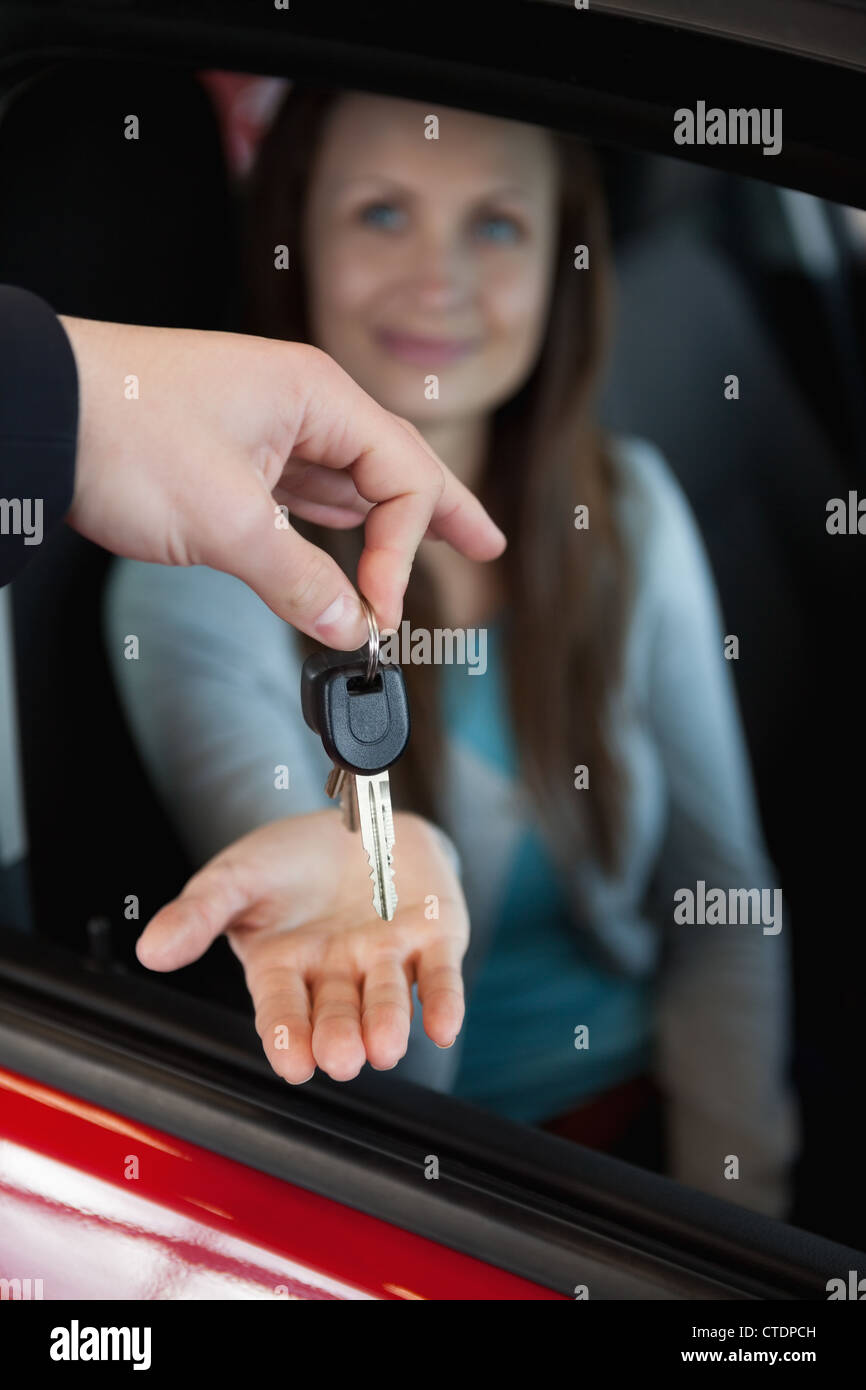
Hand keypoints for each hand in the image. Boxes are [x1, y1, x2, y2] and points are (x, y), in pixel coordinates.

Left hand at [58, 317, 504, 647]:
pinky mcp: (236, 455)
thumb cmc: (126, 433)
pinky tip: (350, 551)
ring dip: (386, 526)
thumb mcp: (226, 521)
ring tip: (436, 552)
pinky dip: (332, 529)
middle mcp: (303, 406)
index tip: (380, 613)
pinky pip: (305, 494)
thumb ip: (300, 580)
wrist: (40, 412)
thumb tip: (353, 629)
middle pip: (394, 467)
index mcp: (317, 397)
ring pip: (349, 483)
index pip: (401, 478)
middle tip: (489, 547)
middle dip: (443, 512)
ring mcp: (269, 428)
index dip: (403, 551)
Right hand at [135, 811, 467, 1082]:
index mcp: (284, 966)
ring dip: (387, 1022)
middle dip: (339, 1036)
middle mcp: (336, 972)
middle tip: (340, 1058)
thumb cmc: (292, 859)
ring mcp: (385, 957)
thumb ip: (199, 912)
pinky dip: (444, 1001)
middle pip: (337, 1011)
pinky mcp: (433, 939)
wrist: (360, 819)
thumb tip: (152, 949)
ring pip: (387, 997)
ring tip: (384, 1048)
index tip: (291, 1063)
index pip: (282, 1008)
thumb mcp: (237, 875)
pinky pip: (439, 974)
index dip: (287, 1035)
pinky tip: (444, 1026)